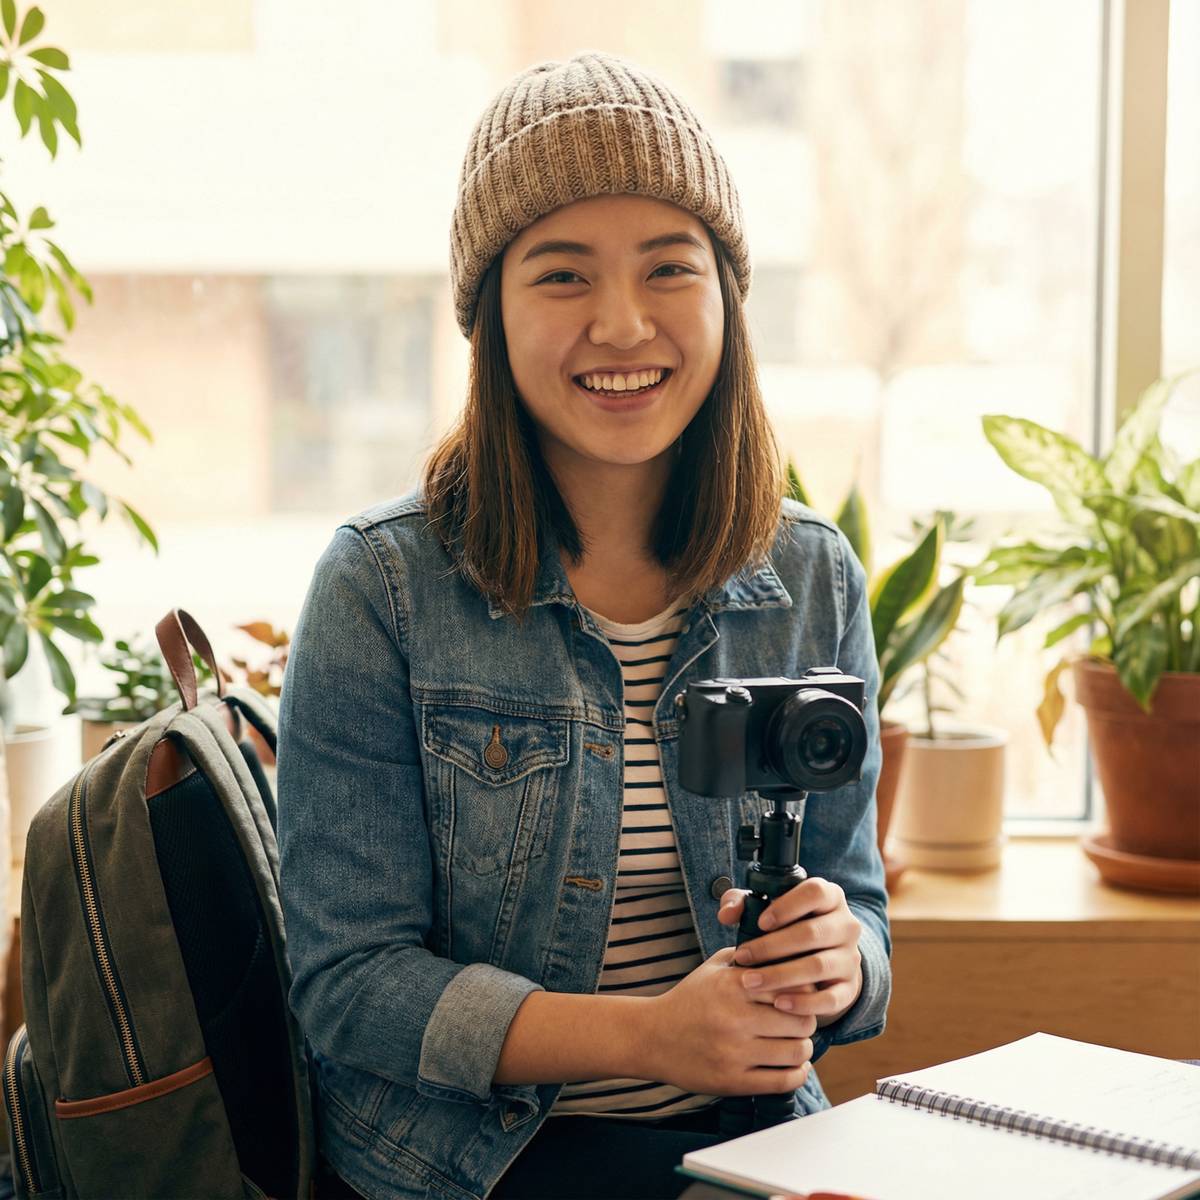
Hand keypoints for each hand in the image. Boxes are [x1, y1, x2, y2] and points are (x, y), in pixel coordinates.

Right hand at [641, 948, 816, 1095]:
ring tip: (795, 1043)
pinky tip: (792, 1064)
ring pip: (797, 1052)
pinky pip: (784, 1081)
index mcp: (733, 985)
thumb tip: (787, 951)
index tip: (800, 995)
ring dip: (803, 1048)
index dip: (804, 991)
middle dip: (806, 1021)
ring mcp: (734, 1053)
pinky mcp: (733, 1082)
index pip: (793, 987)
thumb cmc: (689, 999)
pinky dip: (797, 1074)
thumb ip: (748, 957)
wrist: (652, 1037)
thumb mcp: (714, 969)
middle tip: (800, 1021)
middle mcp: (735, 1018)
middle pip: (802, 1021)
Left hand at [717, 878, 863, 1026]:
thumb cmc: (788, 926)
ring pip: (819, 966)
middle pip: (813, 933)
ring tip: (751, 982)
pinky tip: (779, 1003)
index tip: (761, 922)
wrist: (824, 956)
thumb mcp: (767, 907)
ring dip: (781, 976)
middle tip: (743, 956)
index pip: (816, 892)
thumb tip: (727, 915)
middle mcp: (846, 925)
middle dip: (772, 947)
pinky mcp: (849, 987)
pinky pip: (832, 998)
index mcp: (830, 897)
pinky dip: (804, 1003)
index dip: (787, 906)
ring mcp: (850, 957)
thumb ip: (742, 903)